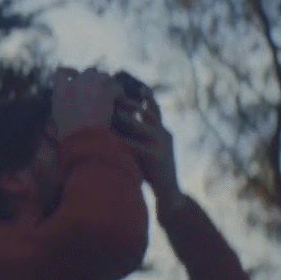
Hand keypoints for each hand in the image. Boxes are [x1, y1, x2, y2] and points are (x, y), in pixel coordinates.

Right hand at [50, 67, 120, 137]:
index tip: (75, 75)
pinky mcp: (107, 93)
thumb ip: (60, 103)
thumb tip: (66, 102)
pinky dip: (119, 93)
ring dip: (107, 83)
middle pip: (89, 71)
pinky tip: (119, 98)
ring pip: (104, 76)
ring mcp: (93, 86)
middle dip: (94, 78)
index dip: (70, 72)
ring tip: (110, 91)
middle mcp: (77, 83)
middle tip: (98, 87)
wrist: (81, 137)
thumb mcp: (57, 115)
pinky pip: (116, 88)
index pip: (62, 72)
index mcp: (61, 89)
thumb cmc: (67, 132)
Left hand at [113, 94, 182, 213]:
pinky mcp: (158, 157)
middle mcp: (164, 134)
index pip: (153, 108)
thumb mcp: (147, 148)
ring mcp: (162, 144)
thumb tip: (117, 118)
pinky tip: (111, 138)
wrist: (170, 195)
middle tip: (112, 95)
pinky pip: (138, 145)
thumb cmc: (152, 170)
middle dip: (129, 102)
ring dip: (126, 117)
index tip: (126, 84)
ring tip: (110, 111)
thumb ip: (138, 134)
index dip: (143, 96)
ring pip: (142, 125)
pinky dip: (124, 141)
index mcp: (162, 130)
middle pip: (147, 111)